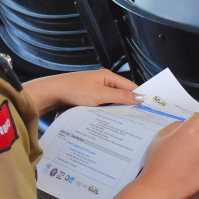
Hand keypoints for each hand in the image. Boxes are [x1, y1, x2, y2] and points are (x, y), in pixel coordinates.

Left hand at [23, 69, 137, 114]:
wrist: (51, 94)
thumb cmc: (73, 90)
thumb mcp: (100, 94)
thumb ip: (120, 96)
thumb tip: (139, 97)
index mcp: (107, 76)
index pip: (130, 86)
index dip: (138, 97)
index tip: (147, 109)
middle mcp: (101, 82)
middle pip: (121, 95)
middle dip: (127, 106)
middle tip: (137, 119)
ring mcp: (94, 90)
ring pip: (111, 102)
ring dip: (115, 110)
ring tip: (123, 122)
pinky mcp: (87, 99)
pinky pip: (101, 106)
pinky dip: (105, 112)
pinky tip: (107, 120)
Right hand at [138, 113, 198, 198]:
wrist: (159, 187)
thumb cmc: (156, 163)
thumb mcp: (158, 137)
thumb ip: (173, 127)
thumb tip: (183, 125)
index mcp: (187, 131)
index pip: (198, 117)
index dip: (193, 121)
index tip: (190, 125)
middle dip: (198, 133)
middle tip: (188, 143)